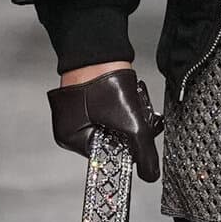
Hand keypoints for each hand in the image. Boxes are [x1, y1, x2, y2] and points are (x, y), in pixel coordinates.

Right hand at [48, 66, 162, 182]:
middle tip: (142, 117)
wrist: (100, 46)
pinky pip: (111, 112)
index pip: (106, 156)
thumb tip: (150, 175)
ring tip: (136, 102)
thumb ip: (142, 151)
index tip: (142, 136)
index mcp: (71, 138)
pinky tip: (132, 97)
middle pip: (110, 141)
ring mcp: (78, 112)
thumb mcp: (129, 122)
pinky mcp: (88, 99)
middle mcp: (70, 127)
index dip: (127, 147)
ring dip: (130, 118)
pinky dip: (125, 108)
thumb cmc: (104, 80)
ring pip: (114, 126)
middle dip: (130, 131)